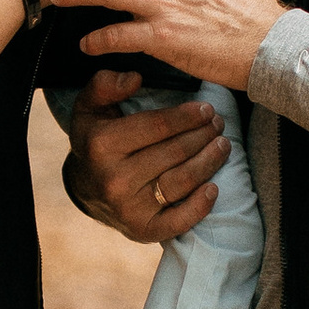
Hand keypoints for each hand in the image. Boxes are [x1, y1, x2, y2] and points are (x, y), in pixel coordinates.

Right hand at [62, 69, 230, 242]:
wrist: (84, 188)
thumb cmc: (95, 140)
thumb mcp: (89, 107)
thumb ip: (106, 84)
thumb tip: (135, 78)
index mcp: (102, 145)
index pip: (158, 126)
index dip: (188, 116)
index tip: (206, 108)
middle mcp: (115, 179)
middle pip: (175, 152)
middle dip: (203, 134)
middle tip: (218, 124)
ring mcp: (129, 208)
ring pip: (182, 181)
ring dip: (210, 161)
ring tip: (223, 145)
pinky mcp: (142, 230)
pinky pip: (178, 221)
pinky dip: (200, 206)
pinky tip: (213, 188)